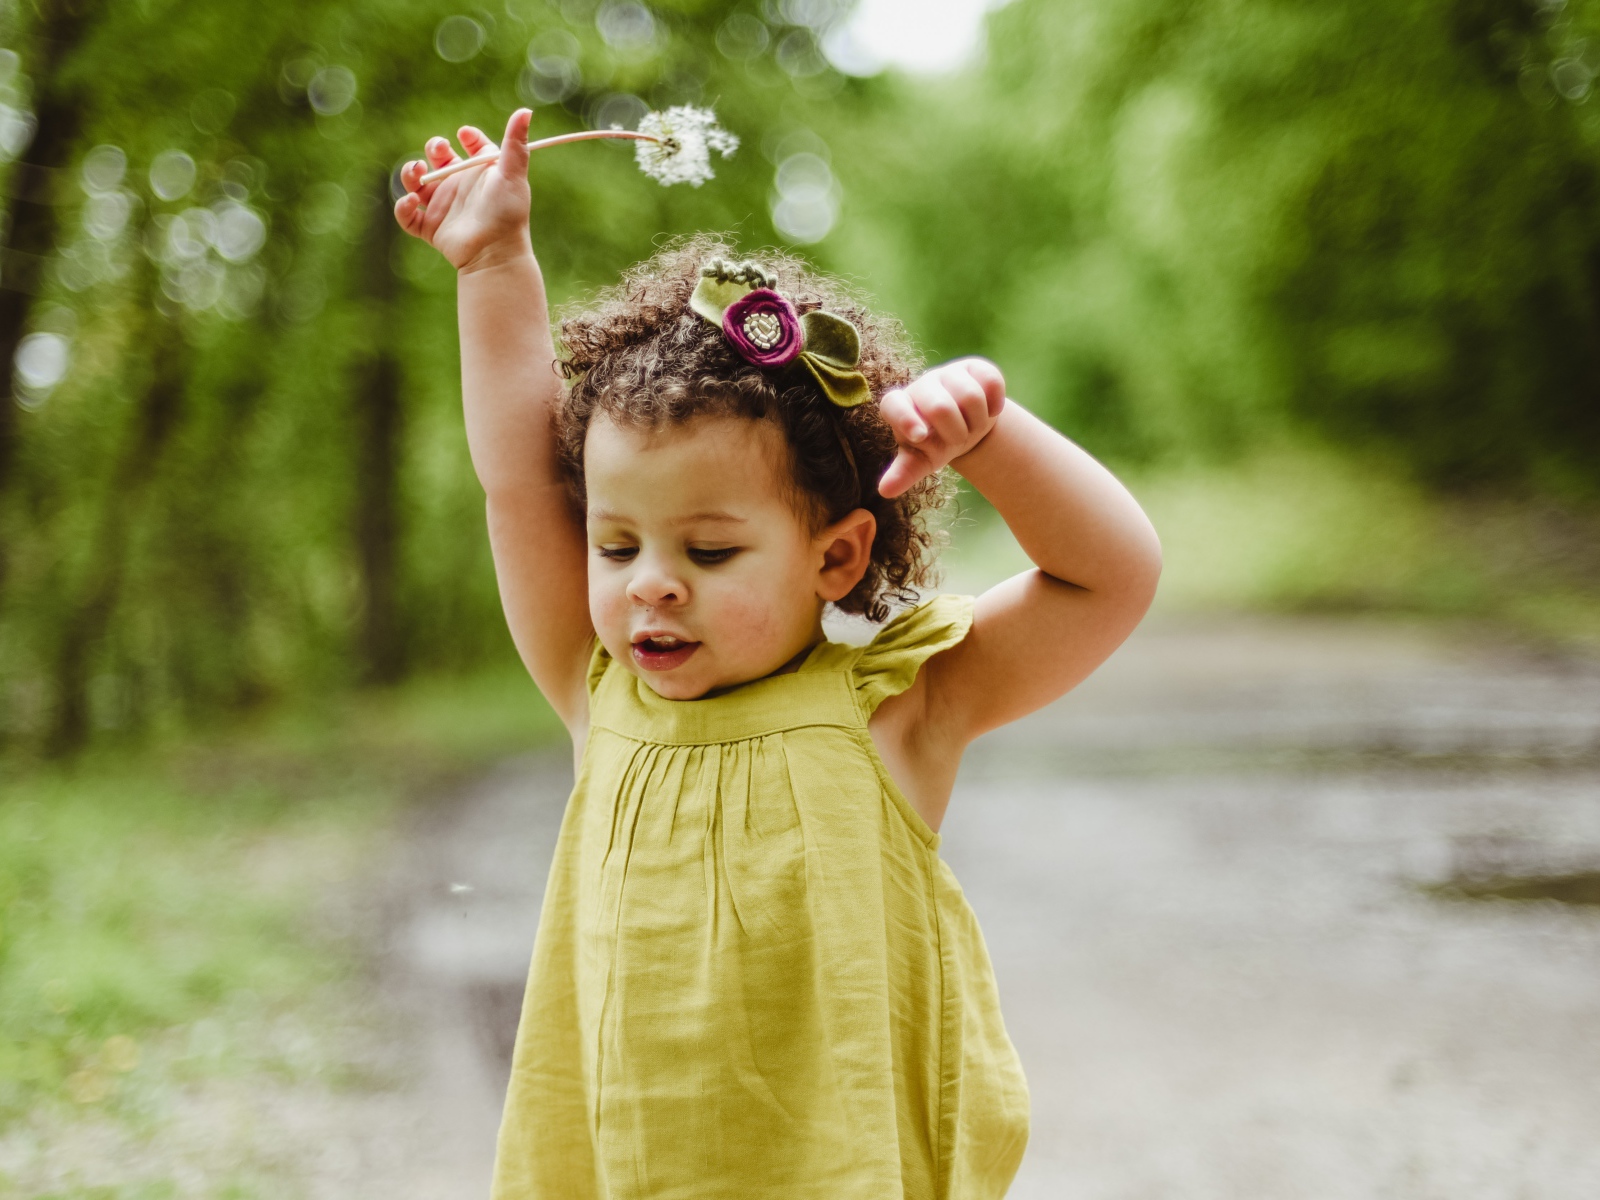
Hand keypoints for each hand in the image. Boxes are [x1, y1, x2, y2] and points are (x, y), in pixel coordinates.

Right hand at [394, 109, 534, 272]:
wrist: (496, 252)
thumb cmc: (508, 213)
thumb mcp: (511, 175)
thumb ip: (515, 144)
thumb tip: (526, 110)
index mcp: (480, 172)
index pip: (471, 146)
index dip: (467, 137)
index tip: (464, 135)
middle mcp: (460, 187)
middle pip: (439, 159)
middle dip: (433, 149)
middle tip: (439, 151)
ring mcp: (443, 207)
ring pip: (417, 184)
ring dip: (410, 174)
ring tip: (418, 172)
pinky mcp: (430, 228)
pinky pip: (408, 215)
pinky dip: (403, 207)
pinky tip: (413, 201)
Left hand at [877, 358, 1007, 498]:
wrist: (966, 426)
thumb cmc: (936, 444)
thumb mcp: (921, 460)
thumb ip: (904, 472)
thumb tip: (885, 491)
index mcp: (900, 406)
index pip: (894, 404)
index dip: (906, 419)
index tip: (920, 437)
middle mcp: (922, 385)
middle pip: (940, 407)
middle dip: (956, 433)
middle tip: (958, 439)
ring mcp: (948, 373)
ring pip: (970, 396)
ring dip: (977, 422)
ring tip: (972, 426)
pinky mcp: (975, 367)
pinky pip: (991, 381)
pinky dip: (995, 404)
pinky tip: (990, 410)